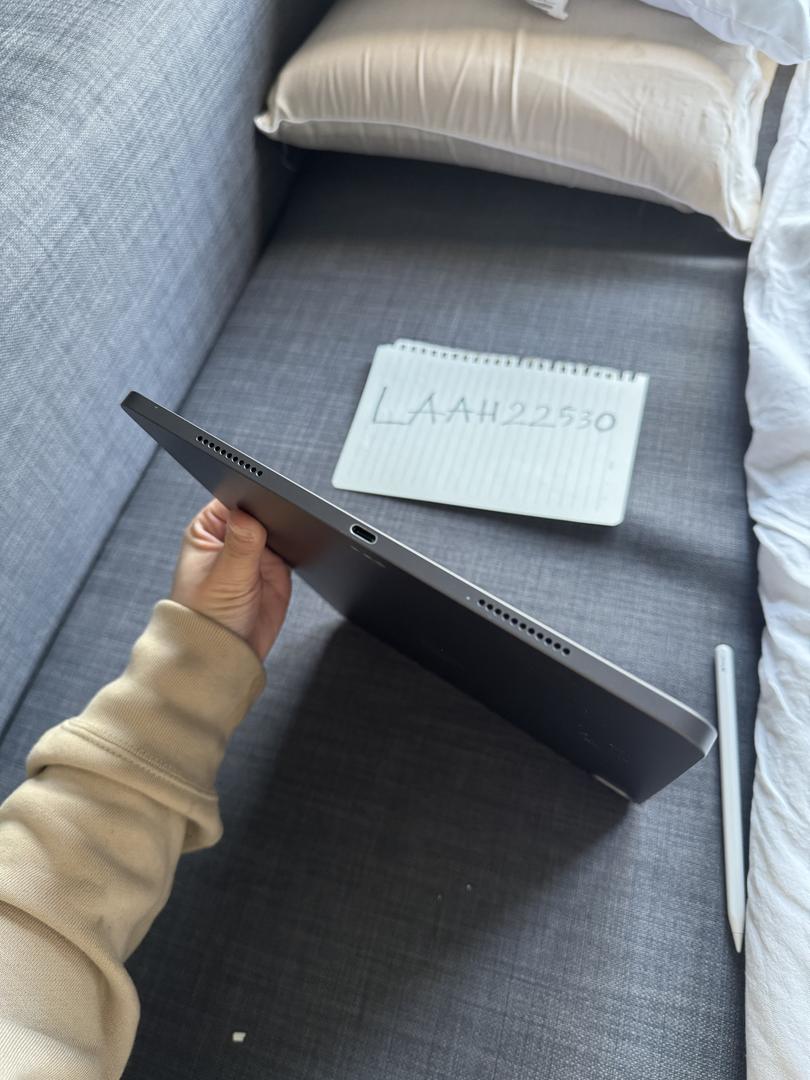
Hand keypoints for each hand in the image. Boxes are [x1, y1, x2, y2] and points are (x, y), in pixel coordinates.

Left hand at [170, 498, 290, 661]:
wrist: (225, 656)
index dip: (251, 496)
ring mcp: (255, 554)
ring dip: (286, 533)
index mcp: (207, 532)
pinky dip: (297, 550)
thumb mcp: (224, 578)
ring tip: (285, 545)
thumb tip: (248, 513)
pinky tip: (295, 556)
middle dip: (273, 516)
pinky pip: (292, 550)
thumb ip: (240, 544)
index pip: (233, 500)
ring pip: (278, 529)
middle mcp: (231, 539)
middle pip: (260, 511)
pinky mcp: (275, 569)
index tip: (267, 498)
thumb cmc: (206, 620)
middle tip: (279, 526)